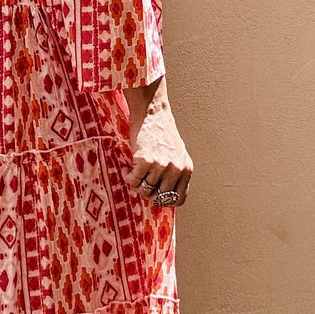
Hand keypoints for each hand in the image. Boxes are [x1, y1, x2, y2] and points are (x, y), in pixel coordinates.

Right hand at [121, 76, 192, 206]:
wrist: (152, 112)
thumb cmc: (162, 131)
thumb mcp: (177, 154)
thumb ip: (175, 173)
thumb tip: (165, 194)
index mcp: (186, 169)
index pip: (179, 199)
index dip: (164, 201)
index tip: (155, 195)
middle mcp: (176, 170)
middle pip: (159, 198)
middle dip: (147, 194)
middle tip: (141, 183)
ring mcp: (161, 166)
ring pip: (144, 190)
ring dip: (135, 183)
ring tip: (133, 172)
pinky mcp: (146, 161)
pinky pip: (133, 180)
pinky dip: (128, 176)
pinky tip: (128, 167)